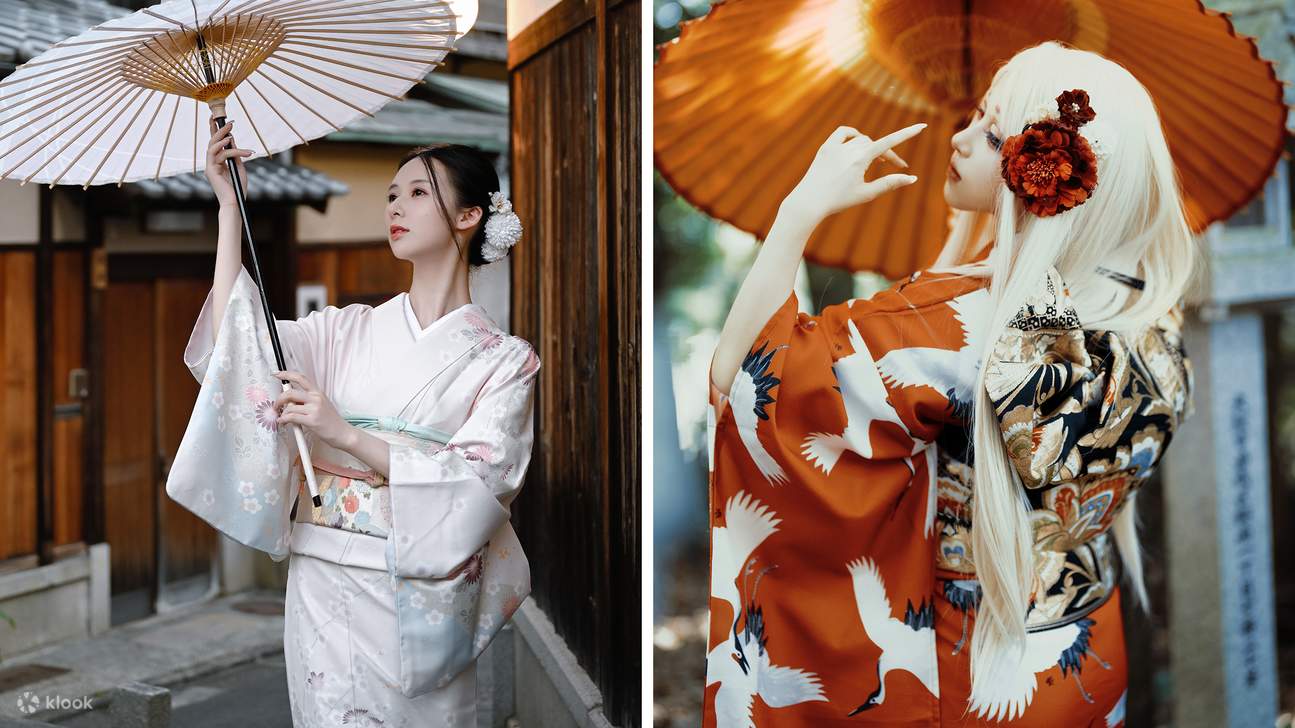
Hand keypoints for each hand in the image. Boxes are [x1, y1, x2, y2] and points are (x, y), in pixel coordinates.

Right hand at [205, 116, 252, 207]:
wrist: (235, 203)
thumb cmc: (238, 188)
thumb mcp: (239, 167)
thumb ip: (235, 154)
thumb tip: (232, 139)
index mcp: (217, 162)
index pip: (214, 143)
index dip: (214, 130)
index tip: (216, 118)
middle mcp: (211, 163)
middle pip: (212, 142)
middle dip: (219, 130)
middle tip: (230, 122)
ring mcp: (210, 166)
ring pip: (213, 146)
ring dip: (222, 136)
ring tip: (231, 130)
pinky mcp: (211, 171)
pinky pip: (219, 155)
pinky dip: (227, 149)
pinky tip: (233, 143)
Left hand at [272, 370, 354, 450]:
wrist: (343, 433)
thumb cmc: (331, 421)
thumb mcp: (321, 405)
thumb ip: (306, 400)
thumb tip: (289, 400)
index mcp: (317, 392)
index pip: (300, 378)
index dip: (286, 374)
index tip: (276, 373)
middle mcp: (316, 398)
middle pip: (290, 393)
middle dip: (279, 400)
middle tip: (276, 406)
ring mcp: (314, 409)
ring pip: (289, 407)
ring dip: (282, 414)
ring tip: (283, 419)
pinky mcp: (312, 420)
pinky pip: (291, 417)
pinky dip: (283, 420)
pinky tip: (283, 423)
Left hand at [782, 123, 924, 224]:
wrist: (809, 202)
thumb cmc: (838, 201)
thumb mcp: (867, 193)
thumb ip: (890, 183)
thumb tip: (912, 178)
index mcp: (860, 159)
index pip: (889, 142)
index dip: (907, 133)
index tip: (922, 126)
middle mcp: (848, 148)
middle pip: (876, 145)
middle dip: (888, 155)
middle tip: (897, 167)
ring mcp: (835, 146)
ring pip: (861, 140)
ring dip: (872, 147)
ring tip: (876, 160)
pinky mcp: (825, 148)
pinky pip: (843, 133)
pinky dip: (853, 135)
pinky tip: (857, 142)